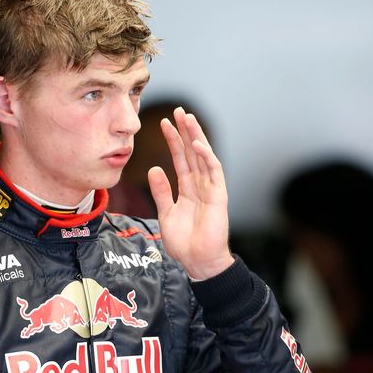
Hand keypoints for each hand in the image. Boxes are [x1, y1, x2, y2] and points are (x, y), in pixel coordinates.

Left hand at [147, 107, 233, 279]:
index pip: (180, 158)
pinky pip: (214, 172)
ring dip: (196, 136)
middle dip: (186, 131)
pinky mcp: (219, 196)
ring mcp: (211, 189)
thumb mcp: (165, 213)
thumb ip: (160, 191)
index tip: (163, 123)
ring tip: (187, 118)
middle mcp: (200, 185)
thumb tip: (154, 168)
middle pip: (192, 152)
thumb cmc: (184, 242)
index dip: (173, 140)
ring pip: (204, 156)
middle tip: (178, 110)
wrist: (198, 262)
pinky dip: (206, 156)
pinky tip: (196, 143)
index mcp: (187, 188)